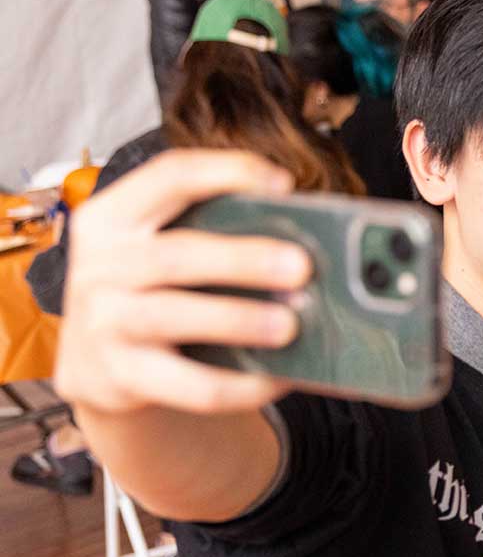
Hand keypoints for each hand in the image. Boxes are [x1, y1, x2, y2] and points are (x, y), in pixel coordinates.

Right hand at [53, 150, 309, 416]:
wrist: (97, 365)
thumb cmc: (152, 290)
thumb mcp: (158, 249)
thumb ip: (213, 232)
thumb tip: (311, 235)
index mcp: (113, 217)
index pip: (169, 177)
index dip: (228, 172)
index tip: (285, 183)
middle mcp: (99, 265)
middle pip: (177, 255)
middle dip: (244, 259)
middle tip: (302, 267)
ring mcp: (102, 322)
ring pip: (175, 316)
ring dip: (240, 319)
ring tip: (291, 325)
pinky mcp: (118, 378)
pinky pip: (188, 384)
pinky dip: (239, 384)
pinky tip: (277, 378)